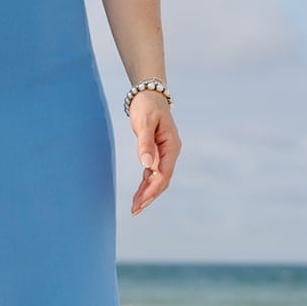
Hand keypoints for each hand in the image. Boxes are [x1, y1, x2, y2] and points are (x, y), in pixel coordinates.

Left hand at [128, 92, 178, 214]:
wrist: (148, 95)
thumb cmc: (147, 107)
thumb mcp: (144, 123)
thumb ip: (145, 143)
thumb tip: (146, 165)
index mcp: (172, 147)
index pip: (164, 174)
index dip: (153, 189)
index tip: (140, 202)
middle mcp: (170, 153)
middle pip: (162, 180)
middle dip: (149, 196)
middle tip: (135, 211)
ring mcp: (164, 154)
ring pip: (157, 179)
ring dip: (146, 194)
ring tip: (135, 209)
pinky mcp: (155, 154)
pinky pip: (152, 174)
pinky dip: (145, 185)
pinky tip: (138, 196)